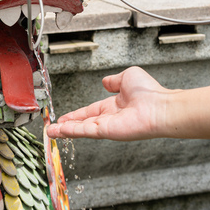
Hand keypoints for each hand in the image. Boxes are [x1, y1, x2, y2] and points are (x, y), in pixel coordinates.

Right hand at [45, 66, 171, 140]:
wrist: (159, 107)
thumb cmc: (150, 92)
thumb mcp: (127, 77)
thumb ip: (114, 81)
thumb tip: (105, 82)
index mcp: (114, 105)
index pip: (90, 111)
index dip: (76, 114)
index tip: (64, 117)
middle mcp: (110, 118)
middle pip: (83, 123)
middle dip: (67, 126)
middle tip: (53, 128)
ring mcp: (107, 126)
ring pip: (81, 129)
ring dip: (65, 131)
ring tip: (50, 133)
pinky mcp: (106, 132)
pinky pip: (84, 131)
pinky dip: (70, 131)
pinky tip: (59, 131)